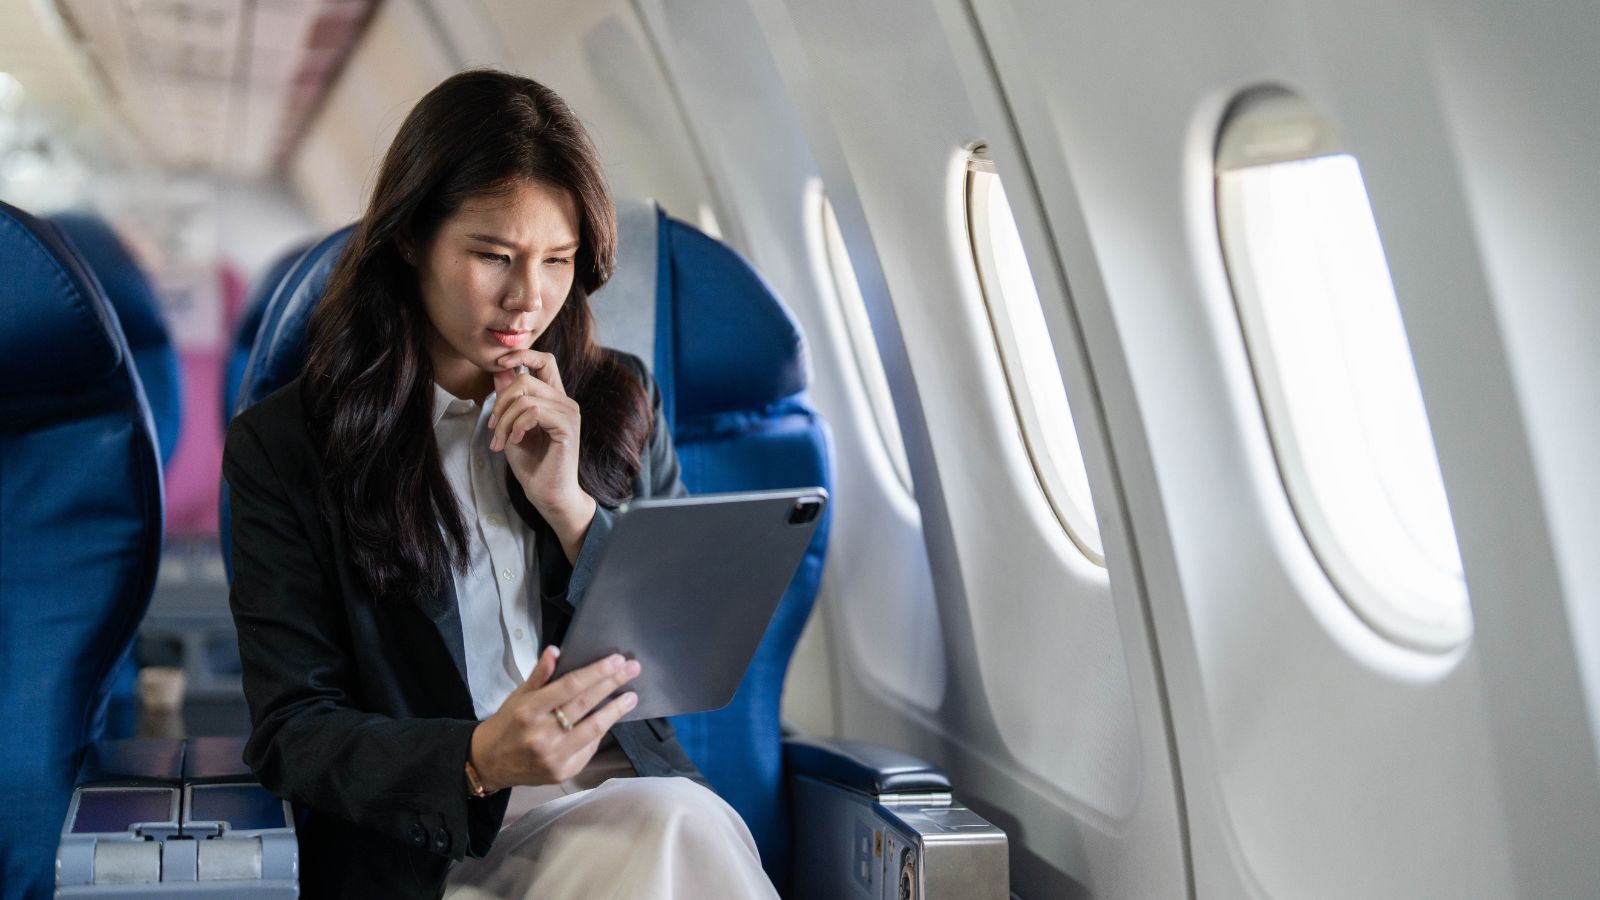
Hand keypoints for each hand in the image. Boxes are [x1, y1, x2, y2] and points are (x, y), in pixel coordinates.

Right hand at [468, 646, 641, 791]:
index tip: (616, 660)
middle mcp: (541, 734)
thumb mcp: (518, 696)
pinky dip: (601, 732)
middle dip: (612, 684)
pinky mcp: (562, 772)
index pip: (570, 686)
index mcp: (528, 710)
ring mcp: (553, 756)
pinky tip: (609, 719)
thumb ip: (539, 675)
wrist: (489, 762)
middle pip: (585, 704)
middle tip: (632, 669)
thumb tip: (555, 651)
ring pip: (593, 729)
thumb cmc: (507, 724)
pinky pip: (589, 749)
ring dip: (616, 711)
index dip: (596, 672)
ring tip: (631, 696)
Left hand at [488, 351, 596, 558]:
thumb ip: (508, 399)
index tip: (499, 363)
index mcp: (555, 398)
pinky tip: (515, 441)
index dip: (522, 355)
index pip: (545, 360)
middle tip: (492, 427)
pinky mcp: (567, 426)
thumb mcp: (511, 426)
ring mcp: (569, 413)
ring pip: (525, 397)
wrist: (547, 494)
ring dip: (504, 420)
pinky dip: (516, 426)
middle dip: (500, 401)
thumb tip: (500, 371)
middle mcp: (565, 401)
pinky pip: (533, 412)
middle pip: (526, 378)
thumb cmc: (532, 464)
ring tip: (500, 441)